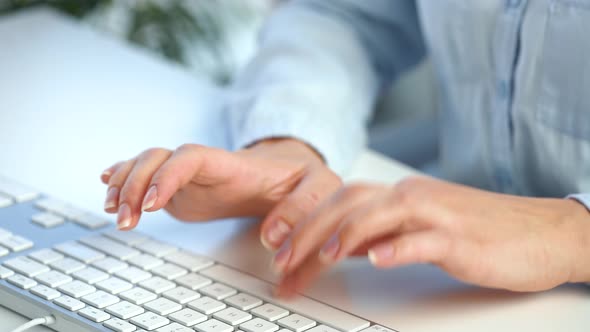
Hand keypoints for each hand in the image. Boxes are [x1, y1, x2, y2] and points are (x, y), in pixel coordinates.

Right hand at [100, 139, 341, 250]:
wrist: (286, 171)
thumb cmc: (300, 178)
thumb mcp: (317, 186)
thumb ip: (303, 207)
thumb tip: (273, 238)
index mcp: (234, 163)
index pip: (192, 157)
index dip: (168, 174)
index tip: (153, 201)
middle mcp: (206, 164)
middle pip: (160, 158)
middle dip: (136, 183)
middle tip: (125, 217)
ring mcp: (191, 175)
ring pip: (148, 164)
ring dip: (126, 184)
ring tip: (112, 210)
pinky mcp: (184, 188)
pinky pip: (148, 177)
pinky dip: (126, 180)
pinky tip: (108, 187)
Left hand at [272, 176, 589, 295]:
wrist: (540, 231)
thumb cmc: (478, 231)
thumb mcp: (420, 229)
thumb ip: (383, 233)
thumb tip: (345, 246)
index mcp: (399, 194)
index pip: (340, 203)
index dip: (304, 223)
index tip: (278, 250)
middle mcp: (412, 197)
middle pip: (348, 205)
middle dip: (309, 232)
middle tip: (282, 262)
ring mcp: (437, 215)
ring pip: (379, 216)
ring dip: (345, 235)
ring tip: (320, 258)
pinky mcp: (462, 239)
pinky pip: (425, 240)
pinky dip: (399, 248)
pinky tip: (379, 260)